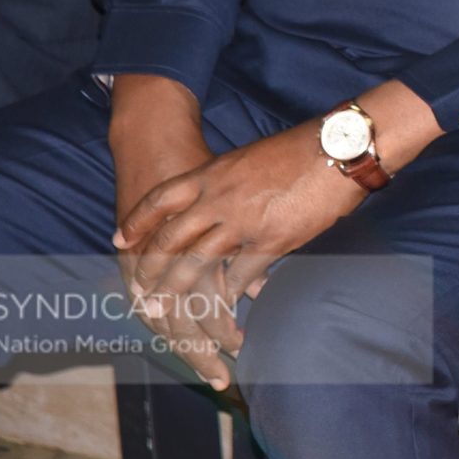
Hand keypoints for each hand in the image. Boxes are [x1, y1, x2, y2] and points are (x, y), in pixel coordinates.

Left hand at [115, 120, 362, 386]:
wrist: (339, 147)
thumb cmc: (301, 148)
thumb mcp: (248, 158)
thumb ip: (226, 180)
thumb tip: (214, 197)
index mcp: (212, 173)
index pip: (160, 199)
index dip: (137, 222)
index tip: (119, 240)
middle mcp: (218, 198)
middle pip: (170, 239)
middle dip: (150, 270)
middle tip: (138, 290)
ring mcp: (242, 221)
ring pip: (196, 264)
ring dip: (179, 292)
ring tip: (168, 311)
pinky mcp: (270, 240)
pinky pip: (238, 275)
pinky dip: (227, 295)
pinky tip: (221, 308)